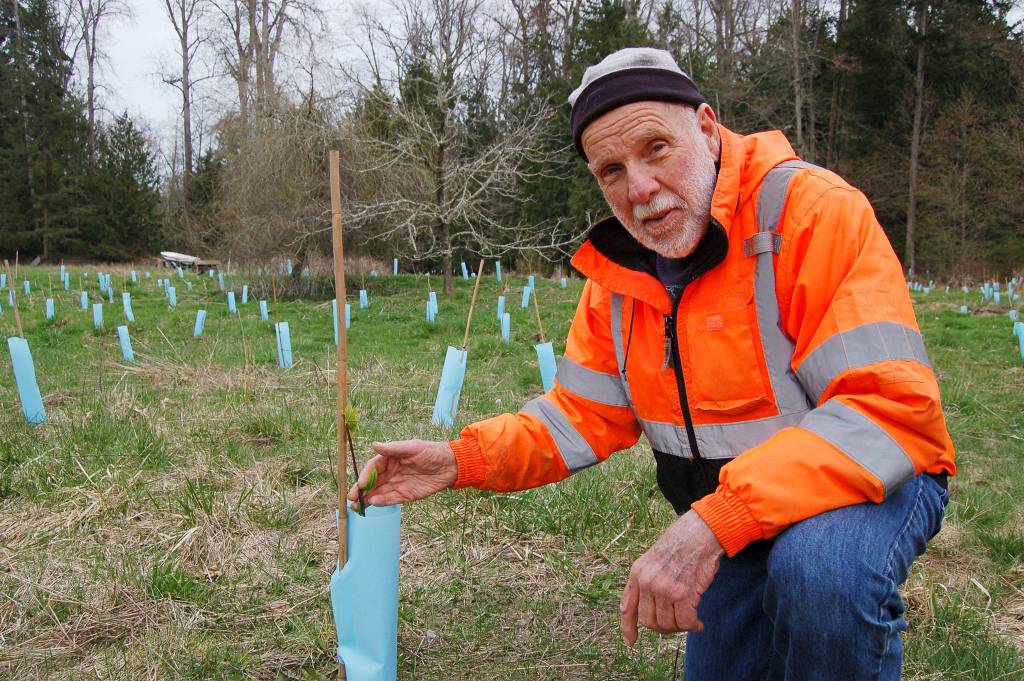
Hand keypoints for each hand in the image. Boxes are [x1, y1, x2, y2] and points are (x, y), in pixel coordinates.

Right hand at [346, 440, 457, 507]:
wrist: (451, 465)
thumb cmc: (431, 451)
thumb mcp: (413, 447)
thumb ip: (393, 448)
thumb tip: (374, 445)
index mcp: (390, 458)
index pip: (373, 467)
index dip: (364, 475)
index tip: (358, 484)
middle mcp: (391, 472)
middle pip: (372, 482)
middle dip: (360, 490)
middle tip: (351, 499)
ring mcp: (397, 484)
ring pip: (378, 492)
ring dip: (367, 499)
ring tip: (357, 506)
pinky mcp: (406, 495)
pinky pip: (391, 499)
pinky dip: (382, 502)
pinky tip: (373, 504)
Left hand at [620, 510, 723, 644]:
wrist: (698, 533)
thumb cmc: (680, 546)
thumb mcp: (652, 559)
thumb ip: (647, 580)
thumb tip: (648, 608)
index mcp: (637, 574)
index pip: (628, 607)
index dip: (628, 627)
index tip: (631, 641)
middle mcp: (647, 582)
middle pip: (649, 621)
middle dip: (663, 627)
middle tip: (677, 623)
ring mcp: (664, 589)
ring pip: (667, 624)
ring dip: (680, 626)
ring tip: (690, 620)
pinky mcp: (683, 594)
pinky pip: (685, 622)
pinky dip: (692, 626)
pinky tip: (698, 623)